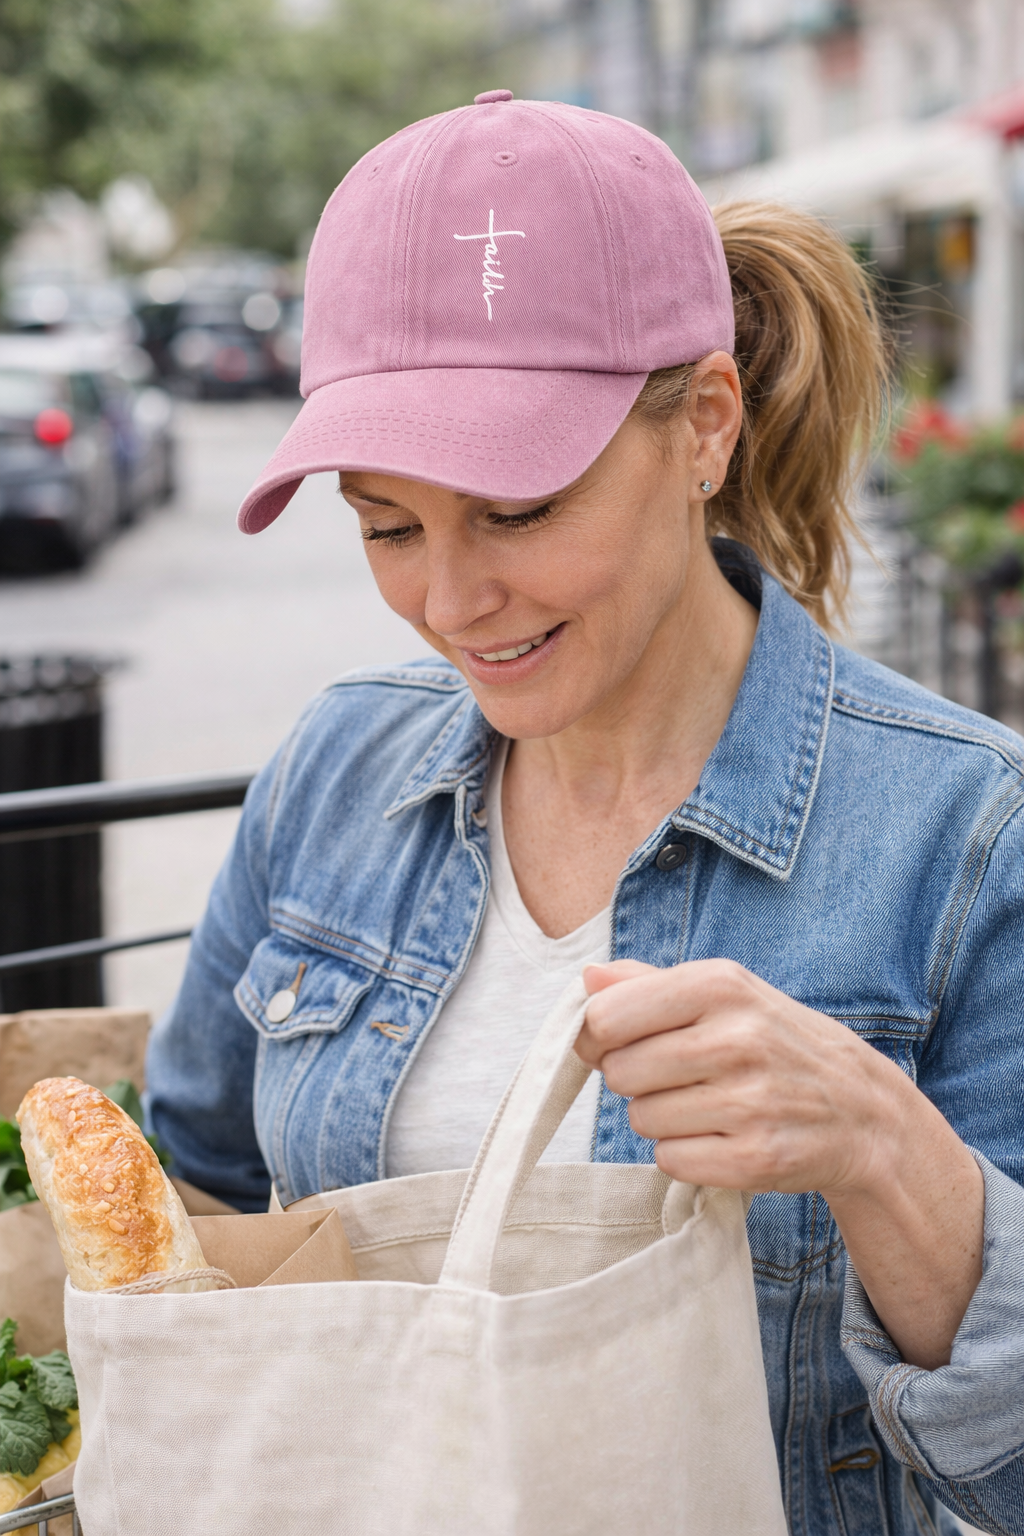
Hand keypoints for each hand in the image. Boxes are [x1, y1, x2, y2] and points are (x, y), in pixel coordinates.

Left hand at [577, 957, 911, 1198]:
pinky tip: (721, 1137)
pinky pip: (670, 1160)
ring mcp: (750, 1101)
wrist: (861, 1111)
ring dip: (661, 1119)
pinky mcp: (756, 1158)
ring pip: (641, 1119)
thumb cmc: (774, 1043)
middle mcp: (737, 1038)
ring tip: (707, 1106)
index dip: (603, 1036)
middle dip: (636, 1080)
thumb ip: (650, 983)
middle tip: (680, 1077)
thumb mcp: (724, 994)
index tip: (626, 1042)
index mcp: (721, 985)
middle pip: (620, 1072)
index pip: (608, 1016)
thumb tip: (588, 979)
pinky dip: (684, 1155)